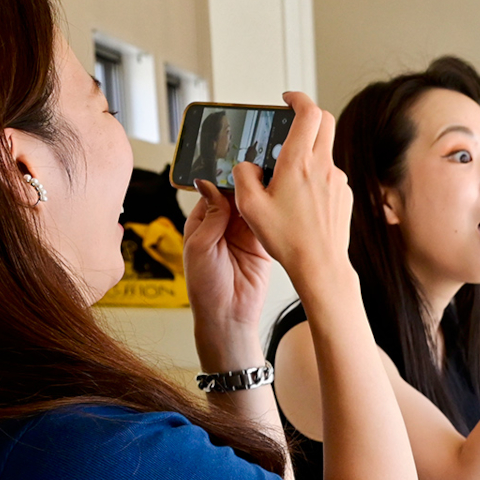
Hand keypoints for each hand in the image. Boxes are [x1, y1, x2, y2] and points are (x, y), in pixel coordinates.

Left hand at [183, 180, 271, 362]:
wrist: (229, 317)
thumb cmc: (205, 288)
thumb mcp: (200, 247)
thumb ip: (210, 215)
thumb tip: (210, 183)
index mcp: (202, 222)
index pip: (215, 191)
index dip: (225, 178)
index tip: (238, 163)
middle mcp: (224, 225)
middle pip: (238, 196)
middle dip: (247, 184)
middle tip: (260, 167)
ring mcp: (244, 235)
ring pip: (255, 207)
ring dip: (262, 197)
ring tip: (272, 180)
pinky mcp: (263, 245)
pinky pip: (268, 224)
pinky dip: (274, 214)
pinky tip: (280, 202)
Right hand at [230, 92, 352, 288]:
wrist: (321, 265)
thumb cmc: (288, 239)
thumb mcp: (250, 205)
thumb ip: (243, 175)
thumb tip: (248, 165)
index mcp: (299, 162)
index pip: (309, 112)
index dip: (298, 98)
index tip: (287, 99)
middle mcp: (324, 166)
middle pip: (325, 122)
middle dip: (308, 115)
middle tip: (291, 121)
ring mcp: (338, 180)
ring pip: (326, 151)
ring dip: (310, 151)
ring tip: (287, 174)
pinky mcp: (345, 195)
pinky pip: (330, 175)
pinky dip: (316, 175)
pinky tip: (302, 198)